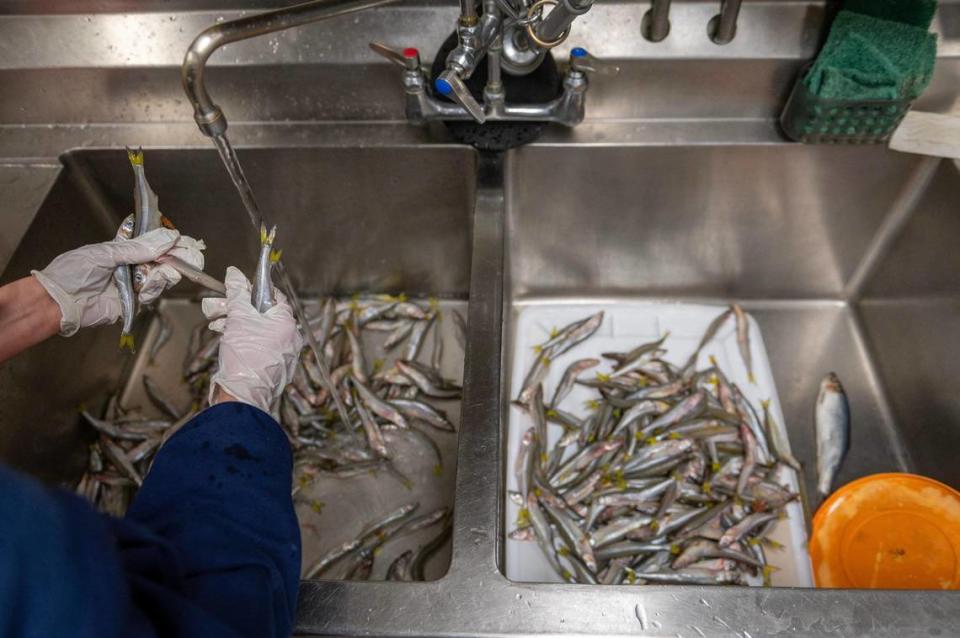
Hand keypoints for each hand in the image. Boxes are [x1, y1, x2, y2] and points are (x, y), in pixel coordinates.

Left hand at [32, 228, 204, 336]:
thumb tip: (165, 238)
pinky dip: (154, 287)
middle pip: (160, 261)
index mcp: (121, 251)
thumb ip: (136, 248)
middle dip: (174, 257)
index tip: (180, 238)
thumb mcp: (104, 253)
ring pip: (160, 277)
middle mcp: (129, 267)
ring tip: (165, 269)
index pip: (150, 244)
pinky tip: (150, 282)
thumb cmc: (72, 273)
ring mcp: (132, 285)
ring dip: (165, 272)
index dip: (166, 241)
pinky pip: (151, 294)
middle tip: (188, 253)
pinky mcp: (132, 303)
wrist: (58, 301)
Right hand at [201, 266, 302, 413]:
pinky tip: (227, 339)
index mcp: (287, 322)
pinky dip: (244, 339)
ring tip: (217, 324)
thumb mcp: (238, 317)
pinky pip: (260, 345)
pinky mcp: (275, 366)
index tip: (238, 290)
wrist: (243, 395)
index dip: (254, 290)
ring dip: (236, 323)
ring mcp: (284, 353)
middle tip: (219, 307)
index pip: (275, 296)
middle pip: (263, 313)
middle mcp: (291, 337)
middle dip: (238, 308)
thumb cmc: (244, 355)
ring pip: (259, 330)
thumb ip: (237, 292)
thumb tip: (234, 273)